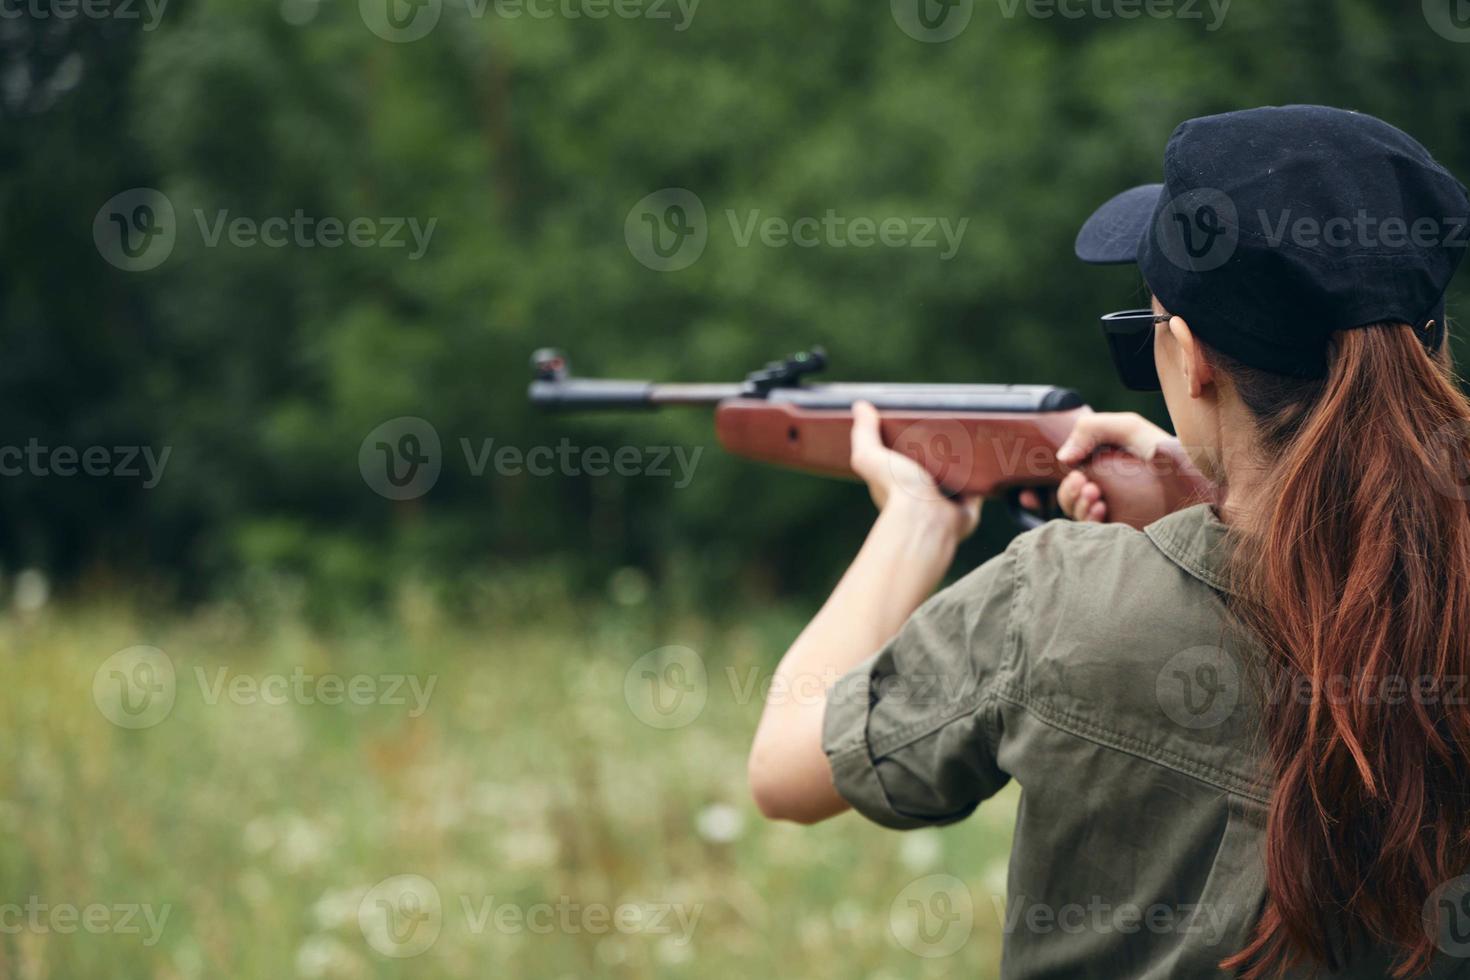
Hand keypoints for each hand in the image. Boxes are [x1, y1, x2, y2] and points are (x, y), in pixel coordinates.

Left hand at [849, 401, 981, 539]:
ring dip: (961, 460)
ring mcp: (944, 502)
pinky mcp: (967, 507)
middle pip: (930, 467)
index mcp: (896, 484)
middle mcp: (919, 495)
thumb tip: (860, 406)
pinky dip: (981, 475)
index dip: (906, 442)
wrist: (927, 518)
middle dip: (938, 449)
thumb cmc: (896, 489)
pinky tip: (986, 455)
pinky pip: (977, 488)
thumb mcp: (871, 456)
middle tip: (946, 423)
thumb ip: (864, 434)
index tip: (914, 422)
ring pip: (954, 476)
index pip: (900, 461)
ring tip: (968, 433)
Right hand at [1028, 412, 1213, 526]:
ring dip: (1078, 507)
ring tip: (1096, 496)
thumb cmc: (1173, 454)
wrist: (1205, 486)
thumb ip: (1091, 429)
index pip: (1074, 482)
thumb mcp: (1130, 429)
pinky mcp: (1127, 537)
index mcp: (1108, 473)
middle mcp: (1111, 496)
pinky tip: (1101, 509)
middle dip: (1070, 494)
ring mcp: (1119, 518)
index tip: (1076, 473)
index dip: (1068, 481)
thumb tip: (1063, 458)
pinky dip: (1089, 522)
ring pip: (1079, 520)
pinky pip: (1095, 538)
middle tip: (1086, 486)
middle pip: (1071, 502)